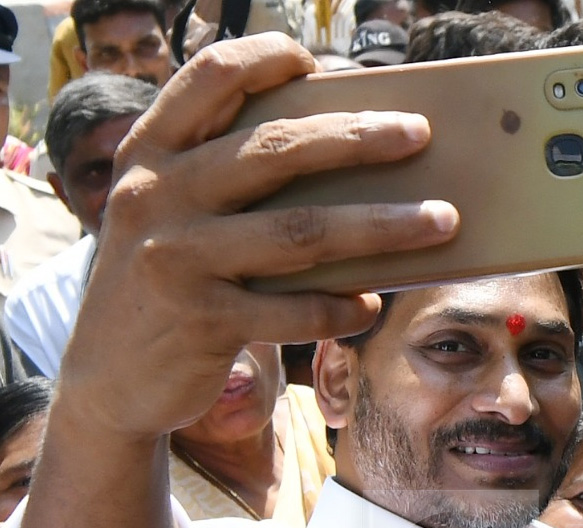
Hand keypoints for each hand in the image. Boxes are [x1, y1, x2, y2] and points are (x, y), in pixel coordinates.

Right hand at [59, 33, 459, 441]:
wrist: (107, 379)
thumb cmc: (165, 286)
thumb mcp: (172, 219)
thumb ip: (228, 185)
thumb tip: (345, 166)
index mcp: (151, 155)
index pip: (208, 79)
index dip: (264, 59)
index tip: (317, 61)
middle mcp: (157, 196)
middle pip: (276, 150)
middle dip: (357, 138)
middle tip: (419, 134)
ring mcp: (177, 258)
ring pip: (302, 232)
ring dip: (382, 225)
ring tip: (440, 221)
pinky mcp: (202, 321)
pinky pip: (294, 311)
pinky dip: (342, 309)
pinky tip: (370, 306)